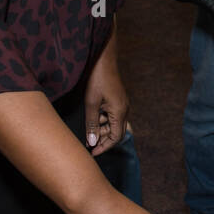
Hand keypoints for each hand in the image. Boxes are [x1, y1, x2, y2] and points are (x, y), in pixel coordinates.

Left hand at [84, 40, 127, 155]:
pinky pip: (113, 116)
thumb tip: (91, 141)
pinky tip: (93, 118)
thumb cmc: (97, 80)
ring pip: (114, 124)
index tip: (92, 153)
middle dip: (103, 140)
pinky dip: (103, 121)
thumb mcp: (91, 103)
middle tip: (89, 144)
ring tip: (88, 130)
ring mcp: (122, 104)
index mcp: (120, 112)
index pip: (115, 137)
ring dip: (102, 129)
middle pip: (116, 133)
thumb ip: (92, 123)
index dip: (104, 147)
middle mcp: (124, 110)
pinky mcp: (118, 100)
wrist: (103, 60)